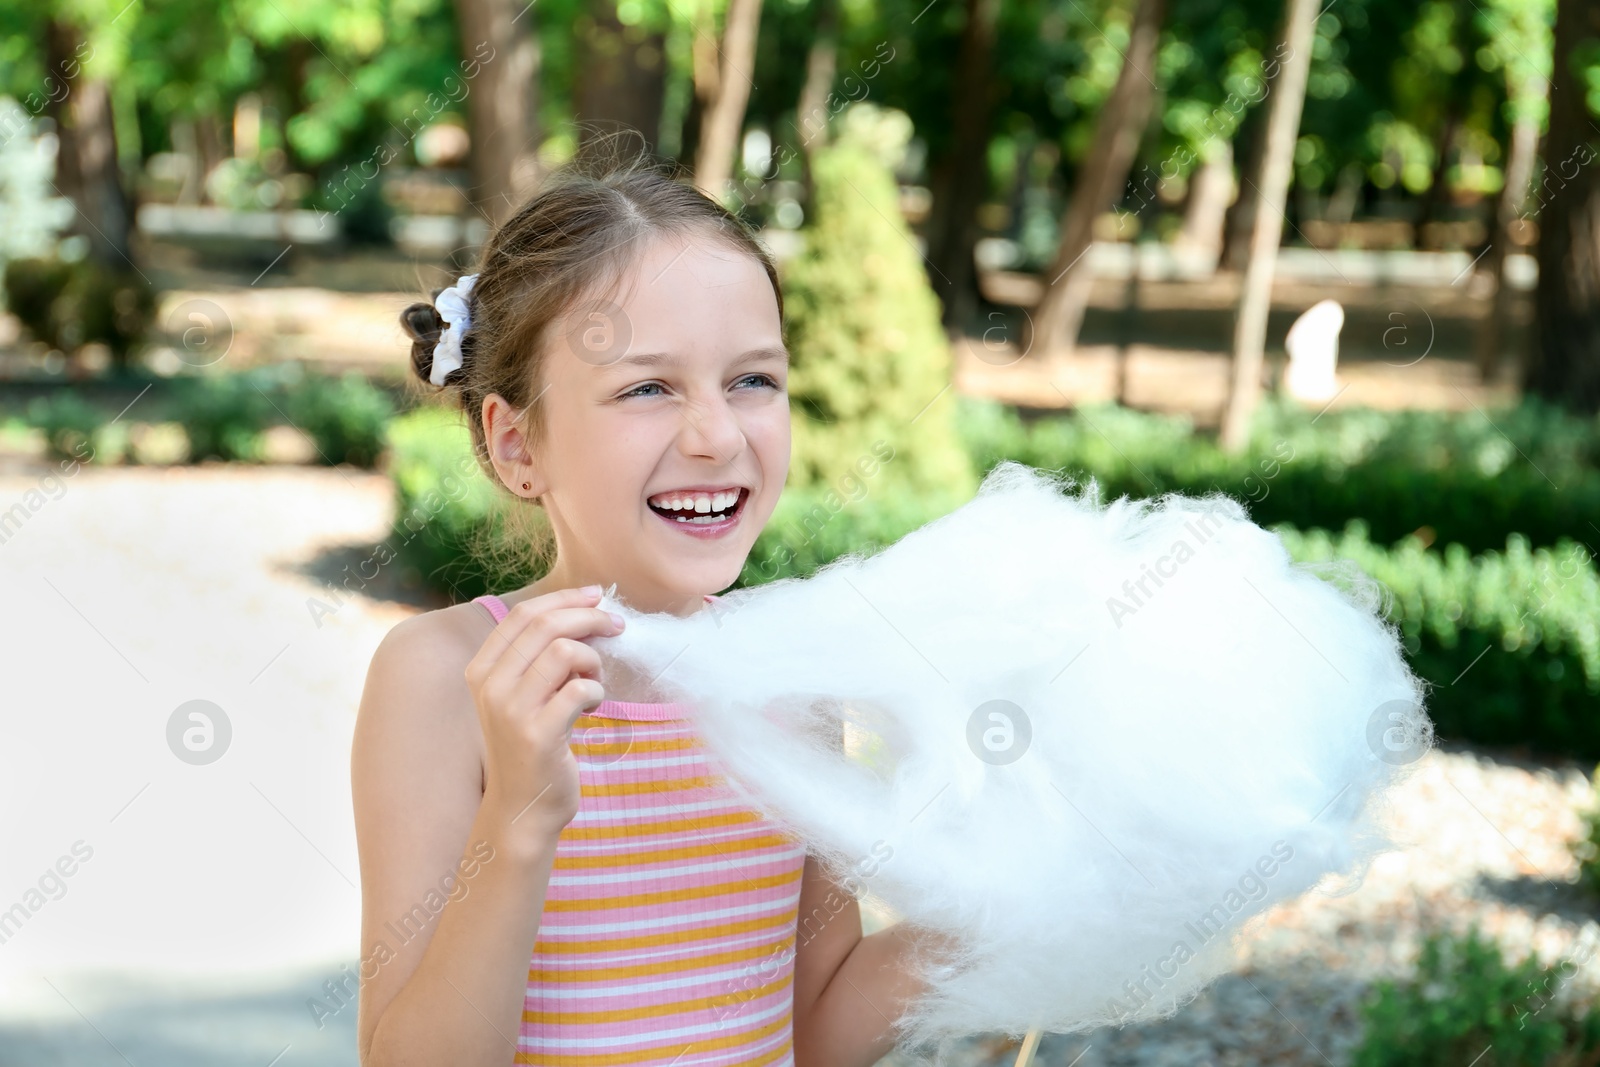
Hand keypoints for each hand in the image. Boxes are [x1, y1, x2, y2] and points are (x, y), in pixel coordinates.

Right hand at [464, 585, 623, 847]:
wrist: (523, 807)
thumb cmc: (531, 745)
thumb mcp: (521, 695)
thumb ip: (538, 657)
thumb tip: (584, 611)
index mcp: (482, 670)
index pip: (524, 615)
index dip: (564, 598)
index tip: (597, 596)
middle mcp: (490, 686)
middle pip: (546, 626)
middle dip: (590, 618)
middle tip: (617, 626)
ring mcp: (511, 711)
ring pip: (565, 652)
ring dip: (594, 661)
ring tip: (595, 682)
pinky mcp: (538, 735)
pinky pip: (581, 690)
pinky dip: (598, 692)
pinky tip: (593, 709)